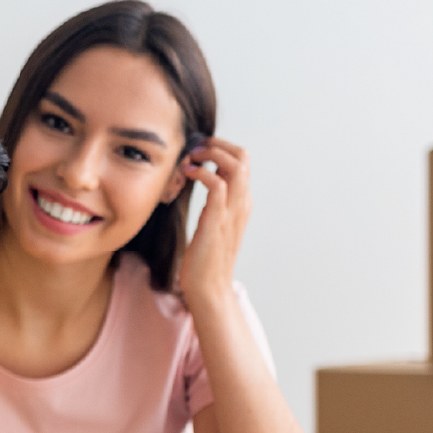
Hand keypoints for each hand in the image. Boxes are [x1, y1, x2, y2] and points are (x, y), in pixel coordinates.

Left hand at [176, 136, 251, 305]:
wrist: (208, 287)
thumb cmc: (205, 258)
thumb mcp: (212, 222)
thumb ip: (214, 202)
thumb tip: (205, 181)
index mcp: (242, 203)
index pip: (242, 162)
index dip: (221, 149)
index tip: (199, 150)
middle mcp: (242, 204)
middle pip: (243, 157)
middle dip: (218, 145)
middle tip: (196, 148)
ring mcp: (233, 212)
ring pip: (235, 165)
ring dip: (211, 154)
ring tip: (191, 158)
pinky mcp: (217, 220)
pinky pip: (218, 185)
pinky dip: (203, 172)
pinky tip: (188, 173)